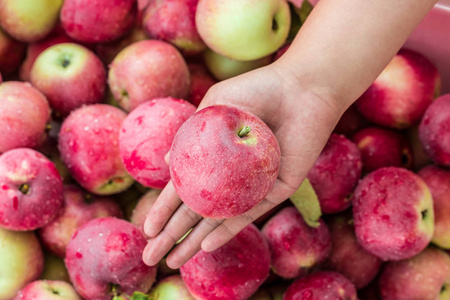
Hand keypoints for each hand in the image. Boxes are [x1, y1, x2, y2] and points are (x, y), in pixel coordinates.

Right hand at [141, 61, 343, 268]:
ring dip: (194, 241)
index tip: (147, 229)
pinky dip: (226, 230)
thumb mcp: (215, 105)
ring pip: (217, 220)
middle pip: (196, 211)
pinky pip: (248, 214)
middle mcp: (230, 176)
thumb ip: (191, 132)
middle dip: (172, 234)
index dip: (163, 210)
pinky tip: (205, 246)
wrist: (300, 89)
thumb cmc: (257, 90)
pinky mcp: (275, 189)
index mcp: (214, 156)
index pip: (182, 190)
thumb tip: (165, 162)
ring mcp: (251, 185)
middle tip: (150, 257)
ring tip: (172, 263)